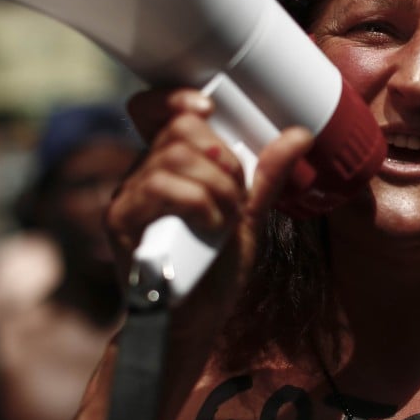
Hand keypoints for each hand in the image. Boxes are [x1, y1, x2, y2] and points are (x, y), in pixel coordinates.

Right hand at [105, 88, 312, 357]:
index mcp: (169, 166)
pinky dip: (198, 202)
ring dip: (216, 186)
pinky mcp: (119, 220)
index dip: (176, 99)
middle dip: (221, 159)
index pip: (155, 110)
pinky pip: (158, 187)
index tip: (209, 109)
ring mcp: (128, 196)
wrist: (195, 320)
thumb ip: (267, 176)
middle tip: (236, 196)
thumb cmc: (216, 270)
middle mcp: (142, 174)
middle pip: (178, 130)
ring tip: (225, 218)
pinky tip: (210, 226)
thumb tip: (300, 134)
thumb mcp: (250, 217)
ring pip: (172, 157)